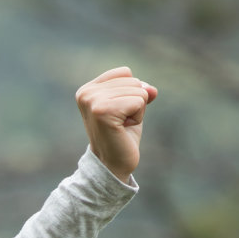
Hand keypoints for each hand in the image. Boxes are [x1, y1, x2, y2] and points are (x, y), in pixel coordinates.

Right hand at [76, 67, 156, 182]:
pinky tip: (124, 129)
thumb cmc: (121, 135)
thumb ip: (140, 89)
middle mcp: (86, 93)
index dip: (131, 92)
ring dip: (137, 111)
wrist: (113, 165)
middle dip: (135, 102)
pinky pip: (139, 101)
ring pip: (138, 90)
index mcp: (87, 90)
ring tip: (122, 126)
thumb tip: (152, 90)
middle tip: (121, 123)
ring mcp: (93, 102)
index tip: (118, 113)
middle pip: (132, 80)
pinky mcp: (103, 111)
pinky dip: (138, 117)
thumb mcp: (131, 106)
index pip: (125, 72)